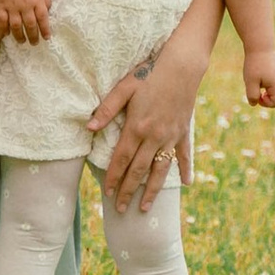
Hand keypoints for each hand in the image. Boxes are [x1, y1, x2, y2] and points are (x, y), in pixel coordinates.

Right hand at [0, 0, 52, 43]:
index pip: (43, 18)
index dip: (45, 30)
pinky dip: (4, 29)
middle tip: (34, 43)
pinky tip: (7, 33)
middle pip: (30, 25)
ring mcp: (12, 5)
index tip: (46, 38)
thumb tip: (48, 10)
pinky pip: (2, 20)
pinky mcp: (1, 4)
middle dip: (33, 37)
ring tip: (22, 41)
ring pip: (16, 26)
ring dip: (19, 36)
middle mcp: (25, 4)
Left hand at [87, 29, 205, 212]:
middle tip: (120, 209)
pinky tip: (186, 184)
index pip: (121, 159)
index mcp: (137, 126)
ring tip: (144, 208)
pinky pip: (184, 155)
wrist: (182, 64)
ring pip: (160, 169)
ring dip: (152, 191)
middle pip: (139, 170)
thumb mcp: (124, 87)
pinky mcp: (183, 131)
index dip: (114, 177)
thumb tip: (88, 128)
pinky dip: (185, 169)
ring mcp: (171, 136)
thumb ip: (107, 109)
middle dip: (128, 191)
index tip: (107, 193)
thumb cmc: (150, 72)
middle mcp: (154, 136)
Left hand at [243, 49, 274, 109]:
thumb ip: (252, 95)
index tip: (258, 96)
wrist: (260, 45)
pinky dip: (269, 82)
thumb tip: (254, 104)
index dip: (268, 104)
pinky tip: (260, 74)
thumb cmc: (254, 64)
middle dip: (268, 98)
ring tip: (258, 81)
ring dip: (269, 90)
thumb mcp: (250, 82)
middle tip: (257, 90)